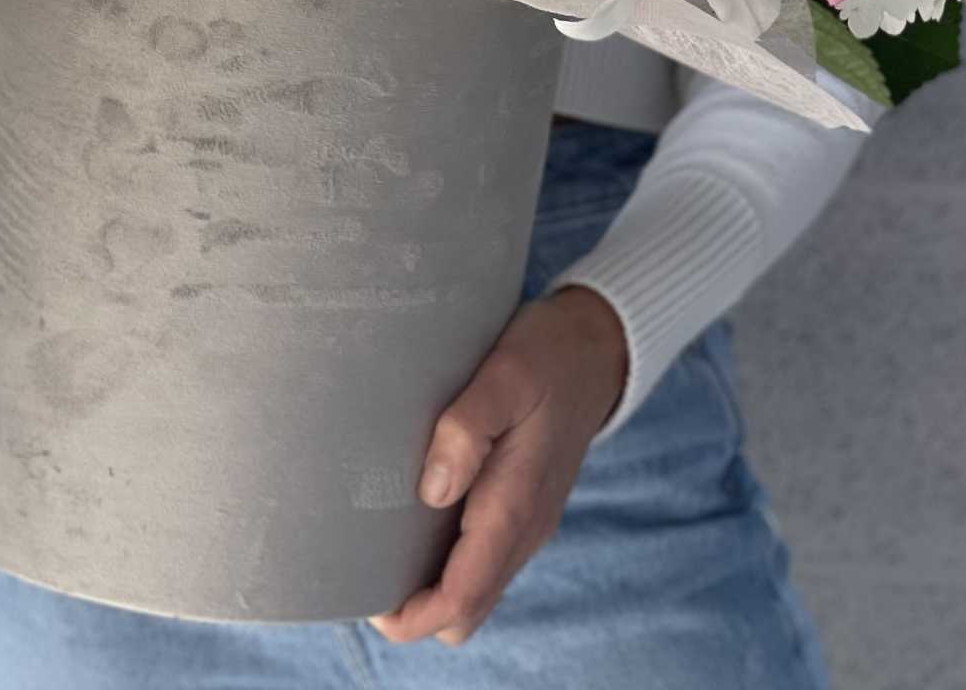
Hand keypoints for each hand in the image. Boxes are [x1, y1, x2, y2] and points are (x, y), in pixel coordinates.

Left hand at [370, 284, 627, 647]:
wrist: (597, 347)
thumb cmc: (548, 355)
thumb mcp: (505, 374)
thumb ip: (467, 430)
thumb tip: (431, 489)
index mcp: (516, 507)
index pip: (462, 599)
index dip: (412, 617)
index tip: (368, 603)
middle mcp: (524, 528)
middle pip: (466, 610)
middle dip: (416, 611)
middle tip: (367, 568)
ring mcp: (527, 521)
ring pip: (476, 589)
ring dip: (431, 586)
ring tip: (382, 546)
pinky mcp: (524, 506)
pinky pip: (483, 558)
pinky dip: (448, 561)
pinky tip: (418, 518)